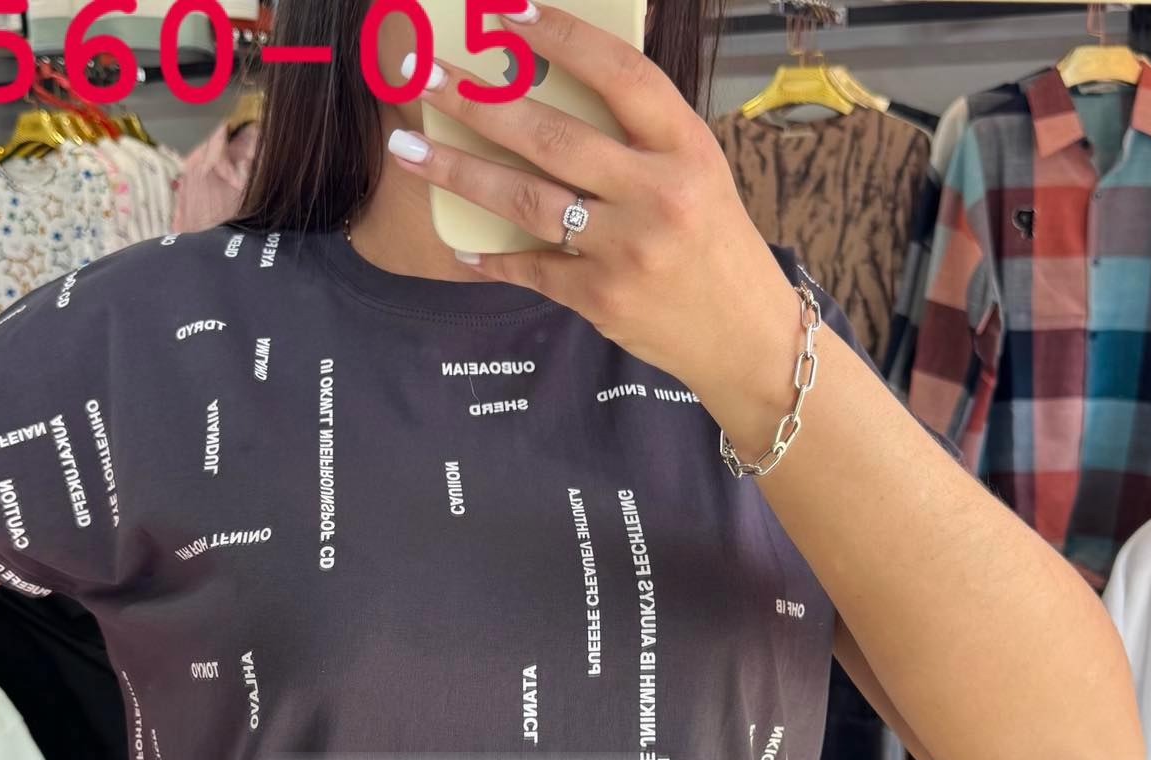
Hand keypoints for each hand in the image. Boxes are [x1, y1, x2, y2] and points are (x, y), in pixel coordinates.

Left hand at [389, 2, 802, 445]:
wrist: (743, 336)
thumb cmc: (714, 243)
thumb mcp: (698, 172)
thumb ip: (642, 135)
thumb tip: (562, 87)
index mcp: (686, 147)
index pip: (618, 75)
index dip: (562, 38)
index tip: (507, 12)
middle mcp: (657, 194)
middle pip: (552, 137)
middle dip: (479, 103)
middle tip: (427, 78)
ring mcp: (626, 250)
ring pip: (526, 200)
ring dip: (458, 171)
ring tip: (407, 149)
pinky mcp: (601, 299)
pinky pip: (531, 268)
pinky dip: (492, 258)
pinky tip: (460, 247)